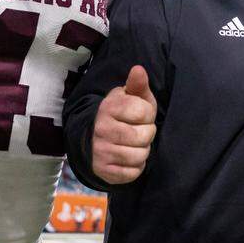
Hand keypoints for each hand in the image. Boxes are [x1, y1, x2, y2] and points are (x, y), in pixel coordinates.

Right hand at [91, 66, 156, 184]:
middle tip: (138, 131)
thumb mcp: (131, 97)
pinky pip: (132, 173)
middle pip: (144, 136)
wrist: (95, 137)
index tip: (141, 114)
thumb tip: (138, 69)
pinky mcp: (102, 170)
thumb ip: (137, 84)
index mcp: (108, 107)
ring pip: (140, 156)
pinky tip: (128, 157)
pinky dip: (135, 167)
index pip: (144, 112)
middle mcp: (101, 129)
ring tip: (133, 144)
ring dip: (142, 151)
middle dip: (147, 134)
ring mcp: (100, 151)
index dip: (148, 114)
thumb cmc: (122, 114)